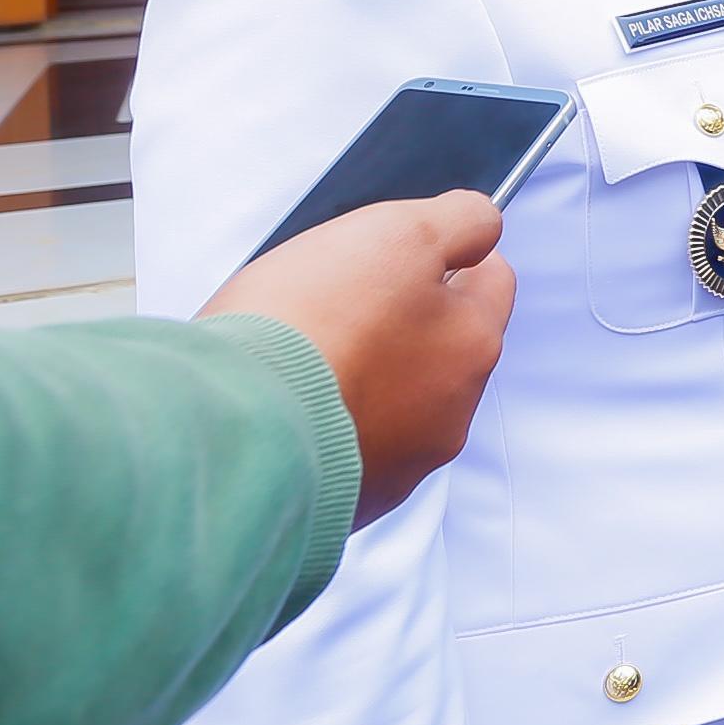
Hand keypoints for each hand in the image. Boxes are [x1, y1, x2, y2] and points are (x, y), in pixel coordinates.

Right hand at [199, 190, 514, 525]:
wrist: (231, 431)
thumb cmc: (313, 326)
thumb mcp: (401, 234)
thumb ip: (459, 221)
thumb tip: (482, 225)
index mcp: (473, 346)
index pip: (492, 280)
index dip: (450, 253)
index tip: (405, 248)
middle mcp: (449, 416)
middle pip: (439, 345)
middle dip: (400, 317)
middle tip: (338, 297)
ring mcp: (396, 467)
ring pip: (391, 401)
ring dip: (360, 374)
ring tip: (299, 355)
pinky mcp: (342, 503)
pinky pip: (340, 446)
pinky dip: (320, 422)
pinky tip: (282, 404)